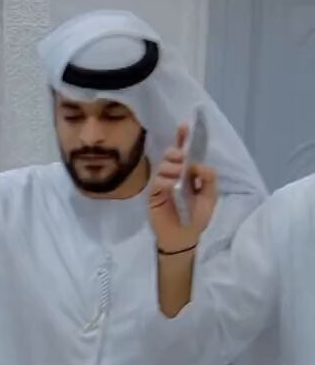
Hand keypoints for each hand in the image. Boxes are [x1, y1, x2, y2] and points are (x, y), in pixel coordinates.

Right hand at [149, 125, 217, 252]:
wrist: (183, 238)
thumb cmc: (197, 218)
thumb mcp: (210, 198)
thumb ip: (209, 179)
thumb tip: (198, 164)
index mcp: (188, 173)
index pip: (184, 152)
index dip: (183, 139)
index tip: (184, 127)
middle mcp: (174, 175)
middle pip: (171, 153)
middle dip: (176, 151)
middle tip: (182, 158)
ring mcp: (163, 183)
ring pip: (164, 164)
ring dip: (172, 167)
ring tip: (179, 179)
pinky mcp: (154, 193)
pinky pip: (158, 180)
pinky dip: (166, 180)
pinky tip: (172, 187)